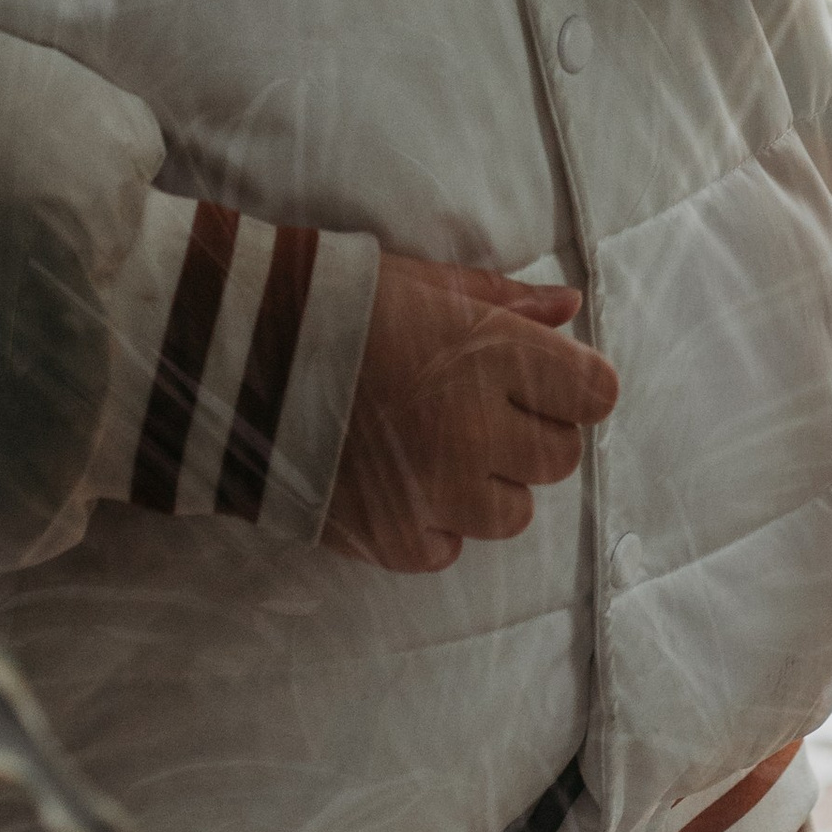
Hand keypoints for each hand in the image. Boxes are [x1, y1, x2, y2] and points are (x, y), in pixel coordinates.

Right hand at [322, 255, 618, 575]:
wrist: (236, 359)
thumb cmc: (339, 305)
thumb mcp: (428, 282)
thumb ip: (506, 300)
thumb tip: (570, 306)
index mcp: (495, 355)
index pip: (596, 394)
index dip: (576, 386)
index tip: (547, 379)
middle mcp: (477, 428)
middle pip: (561, 457)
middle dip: (535, 434)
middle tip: (486, 411)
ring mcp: (435, 491)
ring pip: (514, 514)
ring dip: (491, 486)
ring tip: (442, 449)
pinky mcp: (390, 537)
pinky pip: (448, 549)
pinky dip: (434, 524)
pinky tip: (402, 482)